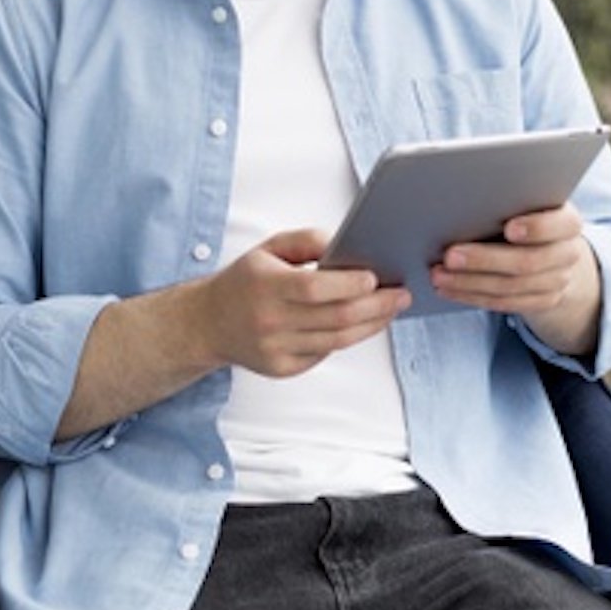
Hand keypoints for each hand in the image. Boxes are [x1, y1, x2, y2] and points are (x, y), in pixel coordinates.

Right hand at [200, 229, 410, 376]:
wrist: (208, 323)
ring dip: (371, 325)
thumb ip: (308, 241)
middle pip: (335, 318)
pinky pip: (324, 354)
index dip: (349, 285)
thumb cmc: (246, 280)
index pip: (315, 288)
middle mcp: (269, 320)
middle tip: (402, 295)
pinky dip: (347, 338)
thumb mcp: (269, 248)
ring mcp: (275, 349)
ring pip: (336, 341)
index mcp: (265, 285)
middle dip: (377, 307)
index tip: (375, 277)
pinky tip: (362, 324)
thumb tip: (347, 247)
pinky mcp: (281, 369)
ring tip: (391, 310)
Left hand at [430, 205, 601, 355]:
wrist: (555, 250)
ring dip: (469, 283)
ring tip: (438, 274)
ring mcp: (558, 282)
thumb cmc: (530, 214)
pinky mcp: (543, 302)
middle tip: (450, 255)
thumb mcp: (530, 202)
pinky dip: (472, 296)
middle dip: (484, 260)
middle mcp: (568, 254)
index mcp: (568, 222)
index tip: (509, 227)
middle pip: (527, 262)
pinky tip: (448, 289)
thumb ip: (510, 200)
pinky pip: (504, 304)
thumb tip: (465, 197)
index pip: (559, 225)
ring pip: (511, 288)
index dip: (537, 228)